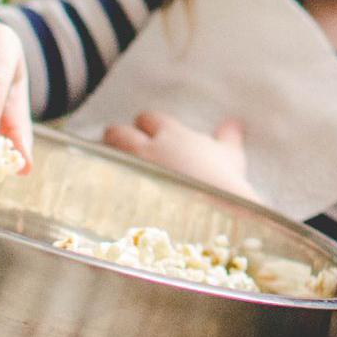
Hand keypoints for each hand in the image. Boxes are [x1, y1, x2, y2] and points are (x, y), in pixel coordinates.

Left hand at [102, 111, 252, 198]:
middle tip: (127, 154)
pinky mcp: (123, 197)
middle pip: (117, 132)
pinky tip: (110, 196)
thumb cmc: (226, 185)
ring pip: (103, 155)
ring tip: (114, 172)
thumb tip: (234, 123)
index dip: (149, 128)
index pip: (148, 118)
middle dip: (118, 140)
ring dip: (106, 160)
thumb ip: (228, 137)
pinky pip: (102, 185)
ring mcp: (133, 172)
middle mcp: (147, 149)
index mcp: (172, 134)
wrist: (218, 218)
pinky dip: (104, 187)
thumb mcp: (231, 158)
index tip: (154, 138)